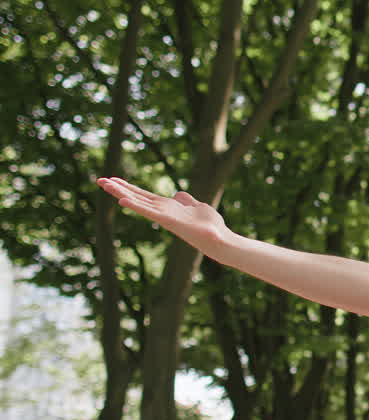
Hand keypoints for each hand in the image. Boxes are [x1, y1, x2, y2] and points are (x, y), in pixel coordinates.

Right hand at [97, 177, 230, 252]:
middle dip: (118, 189)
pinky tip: (122, 201)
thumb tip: (178, 194)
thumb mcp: (197, 206)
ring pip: (138, 202)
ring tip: (104, 184)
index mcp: (168, 207)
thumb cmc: (210, 225)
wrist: (219, 239)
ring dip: (121, 193)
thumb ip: (186, 200)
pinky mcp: (168, 221)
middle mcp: (163, 212)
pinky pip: (149, 212)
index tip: (114, 180)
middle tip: (99, 180)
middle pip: (137, 197)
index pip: (144, 196)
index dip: (130, 188)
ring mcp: (164, 217)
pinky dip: (135, 206)